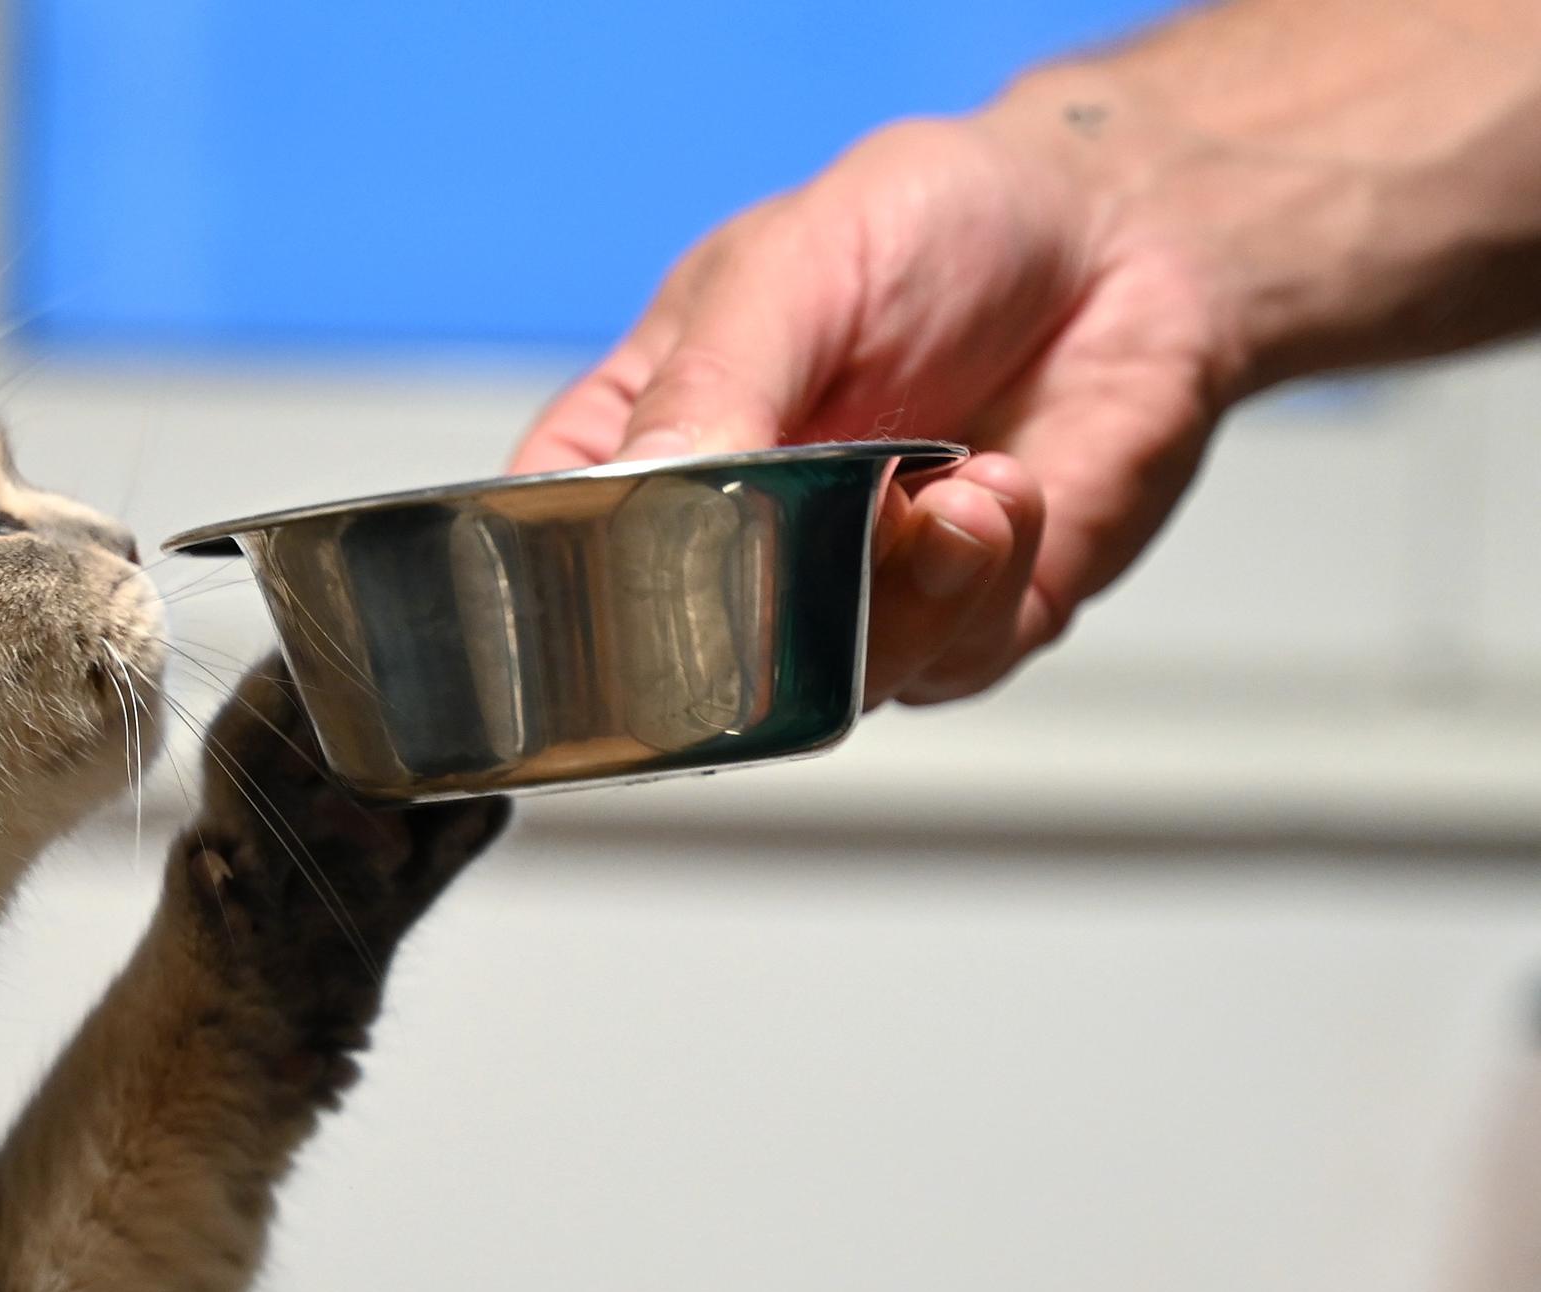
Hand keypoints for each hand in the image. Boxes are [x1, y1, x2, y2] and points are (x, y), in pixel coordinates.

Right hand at [511, 114, 1237, 705]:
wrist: (1123, 234)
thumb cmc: (932, 224)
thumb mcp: (790, 268)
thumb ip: (711, 387)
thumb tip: (650, 491)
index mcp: (636, 448)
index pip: (543, 559)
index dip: (565, 597)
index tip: (639, 571)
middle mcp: (724, 543)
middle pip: (674, 665)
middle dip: (762, 612)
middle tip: (830, 519)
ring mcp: (836, 598)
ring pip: (816, 692)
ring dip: (894, 597)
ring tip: (952, 487)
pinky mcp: (954, 626)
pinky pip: (940, 666)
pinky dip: (981, 582)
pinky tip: (1002, 487)